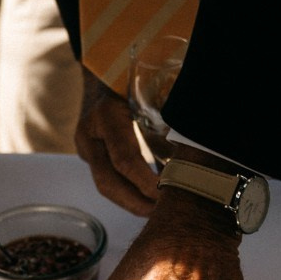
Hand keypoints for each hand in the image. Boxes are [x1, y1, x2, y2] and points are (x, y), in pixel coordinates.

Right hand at [75, 68, 160, 217]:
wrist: (105, 64)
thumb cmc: (136, 77)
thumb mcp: (154, 92)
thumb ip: (169, 122)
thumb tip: (196, 154)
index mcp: (106, 114)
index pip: (125, 159)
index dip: (146, 182)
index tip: (167, 195)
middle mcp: (89, 132)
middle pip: (107, 181)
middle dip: (136, 202)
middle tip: (161, 215)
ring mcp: (84, 144)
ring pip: (105, 185)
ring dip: (132, 202)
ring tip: (156, 212)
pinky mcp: (89, 152)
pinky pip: (107, 178)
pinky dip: (128, 192)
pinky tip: (147, 201)